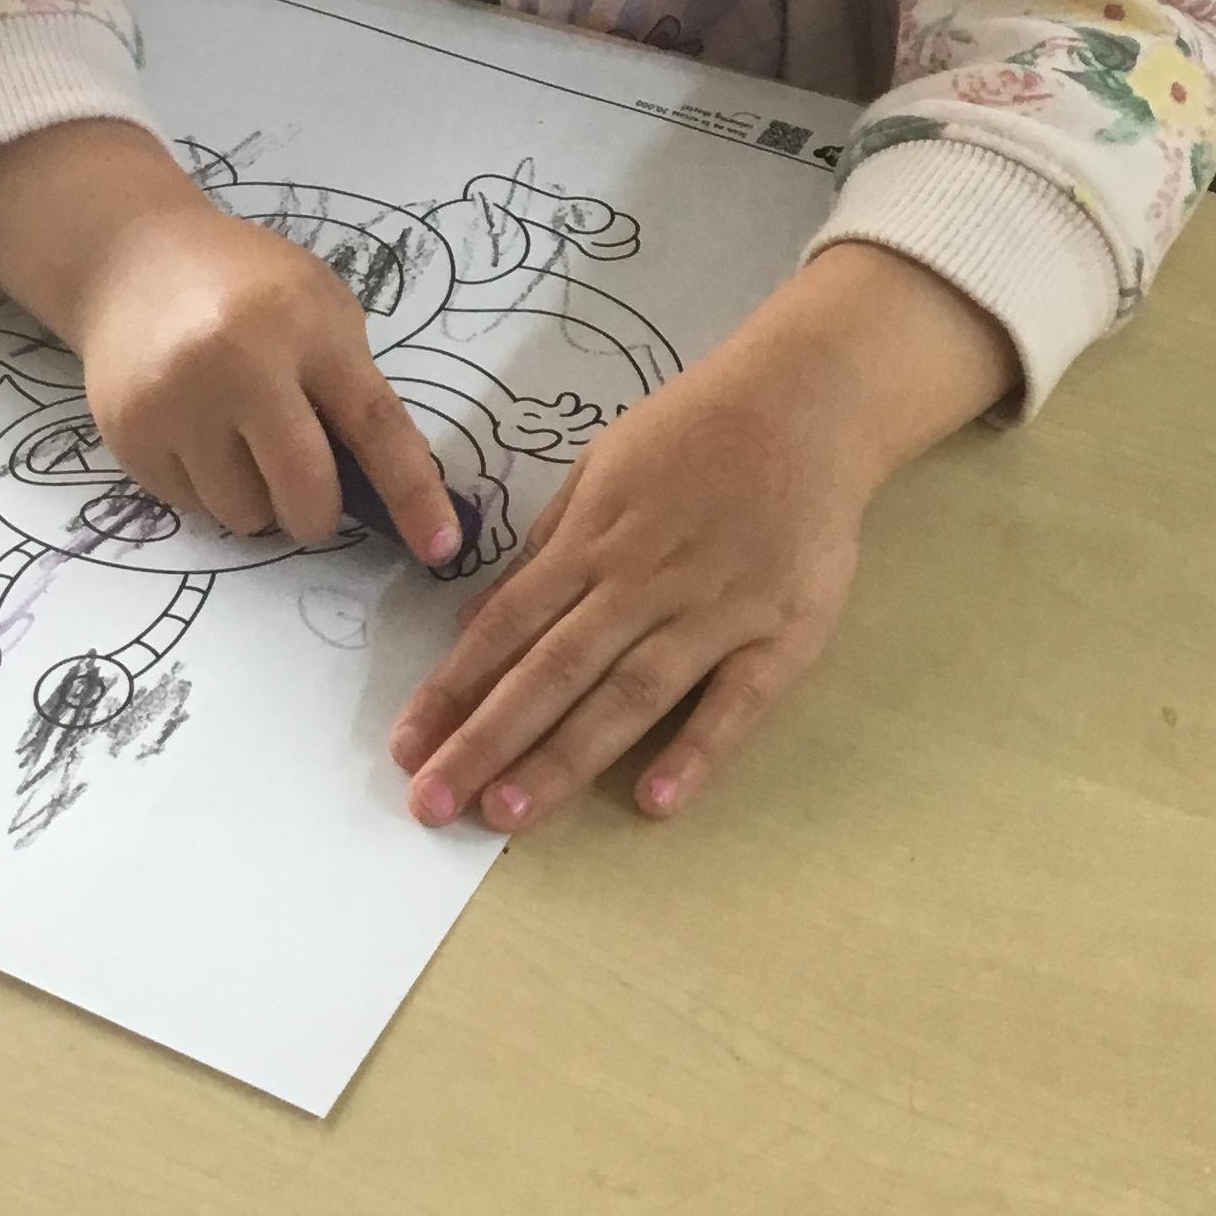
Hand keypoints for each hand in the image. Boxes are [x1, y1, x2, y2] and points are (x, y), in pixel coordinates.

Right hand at [76, 194, 465, 560]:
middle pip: (305, 490)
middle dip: (319, 512)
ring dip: (257, 499)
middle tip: (311, 492)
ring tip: (241, 442)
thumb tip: (380, 488)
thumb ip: (350, 384)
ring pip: (244, 513)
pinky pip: (192, 507)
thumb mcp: (317, 305)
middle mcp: (238, 363)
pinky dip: (208, 488)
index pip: (374, 425)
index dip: (414, 493)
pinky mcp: (130, 434)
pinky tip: (196, 433)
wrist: (131, 259)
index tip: (442, 547)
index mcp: (305, 324)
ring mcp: (176, 402)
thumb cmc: (246, 284)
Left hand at [385, 367, 873, 831]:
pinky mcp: (783, 634)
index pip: (509, 625)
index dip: (454, 688)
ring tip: (508, 815)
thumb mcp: (602, 465)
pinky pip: (737, 702)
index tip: (406, 745)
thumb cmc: (695, 431)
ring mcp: (715, 611)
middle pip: (554, 670)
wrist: (808, 401)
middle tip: (431, 802)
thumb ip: (545, 547)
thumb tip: (478, 620)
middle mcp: (642, 582)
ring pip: (629, 694)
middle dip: (487, 739)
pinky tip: (656, 801)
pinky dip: (698, 750)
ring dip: (565, 756)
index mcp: (594, 539)